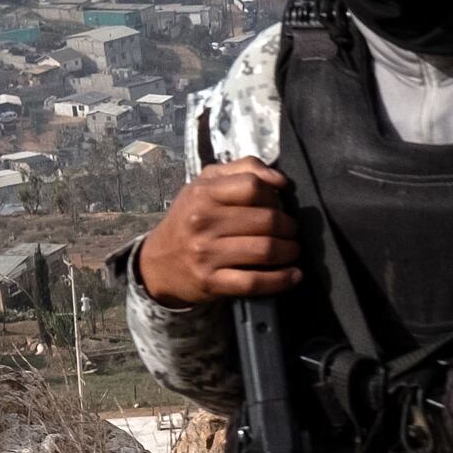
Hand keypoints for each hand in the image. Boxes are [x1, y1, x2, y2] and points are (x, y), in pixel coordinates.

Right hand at [139, 161, 304, 302]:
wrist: (158, 262)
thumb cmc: (190, 218)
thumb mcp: (206, 185)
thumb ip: (243, 170)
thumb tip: (280, 180)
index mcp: (204, 193)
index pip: (253, 186)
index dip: (273, 195)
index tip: (279, 204)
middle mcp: (203, 221)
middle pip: (267, 220)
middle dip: (289, 227)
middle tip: (292, 231)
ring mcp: (206, 253)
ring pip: (266, 250)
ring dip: (290, 251)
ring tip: (293, 250)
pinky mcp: (212, 282)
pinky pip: (255, 282)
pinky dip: (282, 279)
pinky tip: (294, 275)